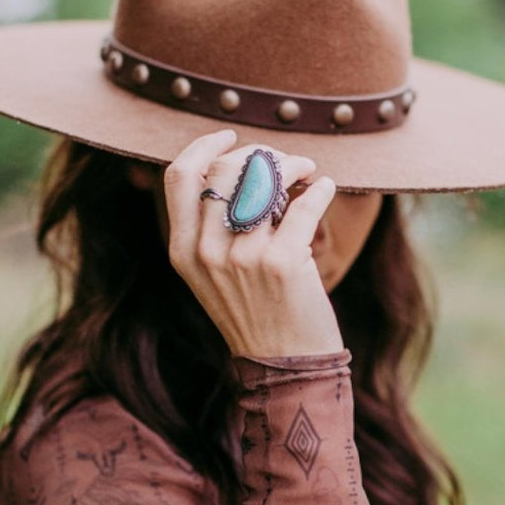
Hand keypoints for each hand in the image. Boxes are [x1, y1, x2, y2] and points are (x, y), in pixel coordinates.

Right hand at [163, 129, 342, 357]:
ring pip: (265, 179)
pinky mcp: (283, 262)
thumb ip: (211, 229)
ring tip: (306, 172)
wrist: (285, 366)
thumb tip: (239, 165)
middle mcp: (207, 253)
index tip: (231, 138)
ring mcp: (244, 258)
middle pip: (225, 169)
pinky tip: (324, 188)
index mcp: (183, 252)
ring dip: (293, 165)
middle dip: (259, 154)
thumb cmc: (256, 314)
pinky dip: (319, 188)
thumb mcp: (214, 276)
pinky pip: (304, 203)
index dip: (206, 146)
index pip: (180, 176)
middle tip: (284, 163)